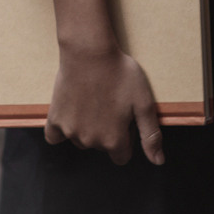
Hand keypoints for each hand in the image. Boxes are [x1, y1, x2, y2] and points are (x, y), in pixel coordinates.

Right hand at [44, 43, 165, 164]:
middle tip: (110, 104)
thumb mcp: (144, 103)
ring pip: (81, 141)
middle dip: (107, 131)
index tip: (124, 117)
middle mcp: (90, 141)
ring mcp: (70, 131)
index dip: (126, 137)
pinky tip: (71, 113)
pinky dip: (62, 130)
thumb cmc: (119, 74)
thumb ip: (151, 135)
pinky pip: (55, 137)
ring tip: (93, 101)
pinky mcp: (55, 119)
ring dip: (87, 128)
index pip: (122, 155)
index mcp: (114, 140)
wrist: (89, 52)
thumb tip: (158, 161)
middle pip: (101, 147)